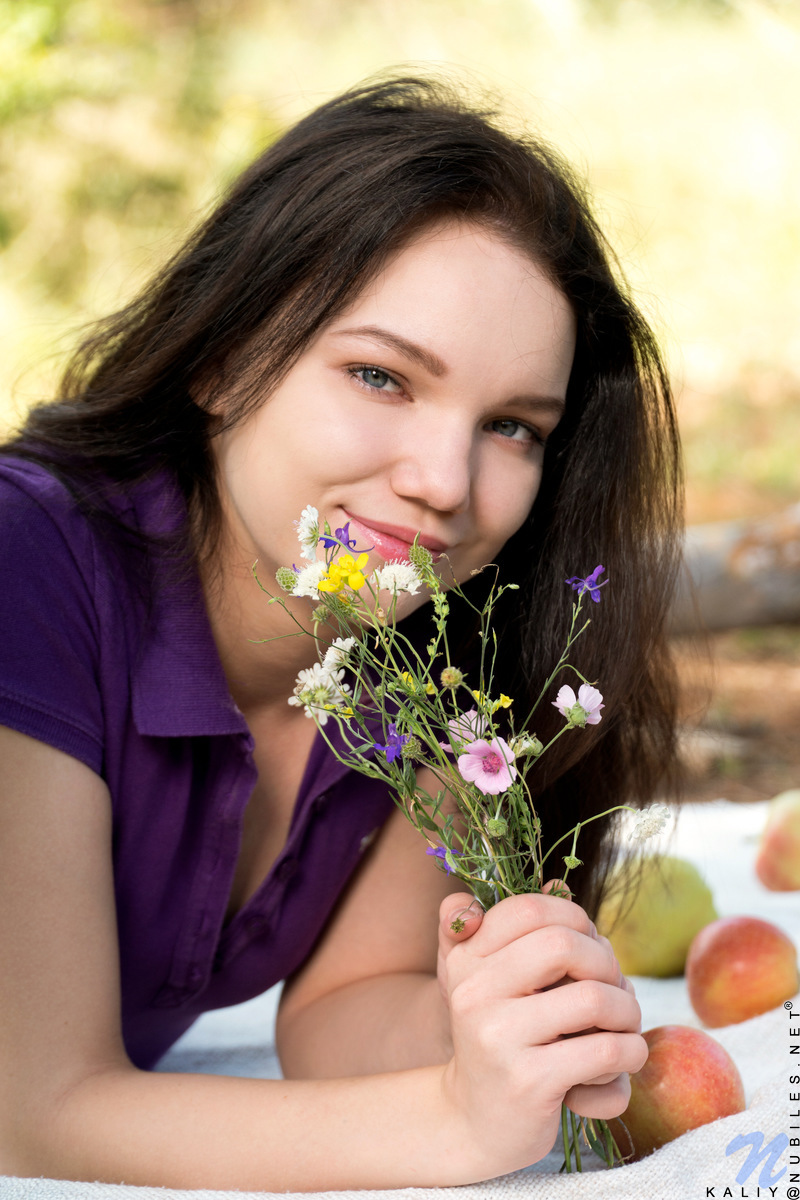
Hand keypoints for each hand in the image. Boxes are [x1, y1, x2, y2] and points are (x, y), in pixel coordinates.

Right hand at [435, 890, 646, 1175]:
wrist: (475, 1123)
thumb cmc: (499, 1039)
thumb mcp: (490, 979)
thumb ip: (513, 928)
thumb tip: (556, 881)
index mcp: (466, 958)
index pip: (529, 909)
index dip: (575, 918)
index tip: (588, 946)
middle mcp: (474, 992)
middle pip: (564, 945)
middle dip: (607, 964)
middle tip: (614, 990)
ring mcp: (498, 1037)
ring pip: (595, 1000)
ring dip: (628, 1013)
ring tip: (622, 1029)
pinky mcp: (528, 1082)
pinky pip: (606, 1052)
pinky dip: (630, 1054)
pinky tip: (621, 1065)